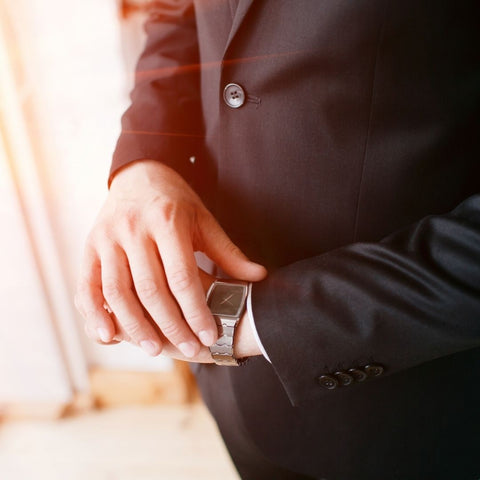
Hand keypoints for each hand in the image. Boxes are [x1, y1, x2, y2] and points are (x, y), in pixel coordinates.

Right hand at [75, 160, 266, 357]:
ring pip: (118, 291)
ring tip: (155, 349)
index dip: (196, 311)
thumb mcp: (204, 220)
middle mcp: (134, 229)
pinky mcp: (90, 247)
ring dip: (135, 326)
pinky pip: (88, 285)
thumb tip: (259, 276)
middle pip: (151, 289)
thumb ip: (228, 252)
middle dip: (171, 325)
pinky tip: (108, 336)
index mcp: (167, 222)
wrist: (139, 175)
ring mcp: (108, 238)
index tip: (209, 336)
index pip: (182, 276)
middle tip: (189, 350)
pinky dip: (95, 313)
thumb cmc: (176, 202)